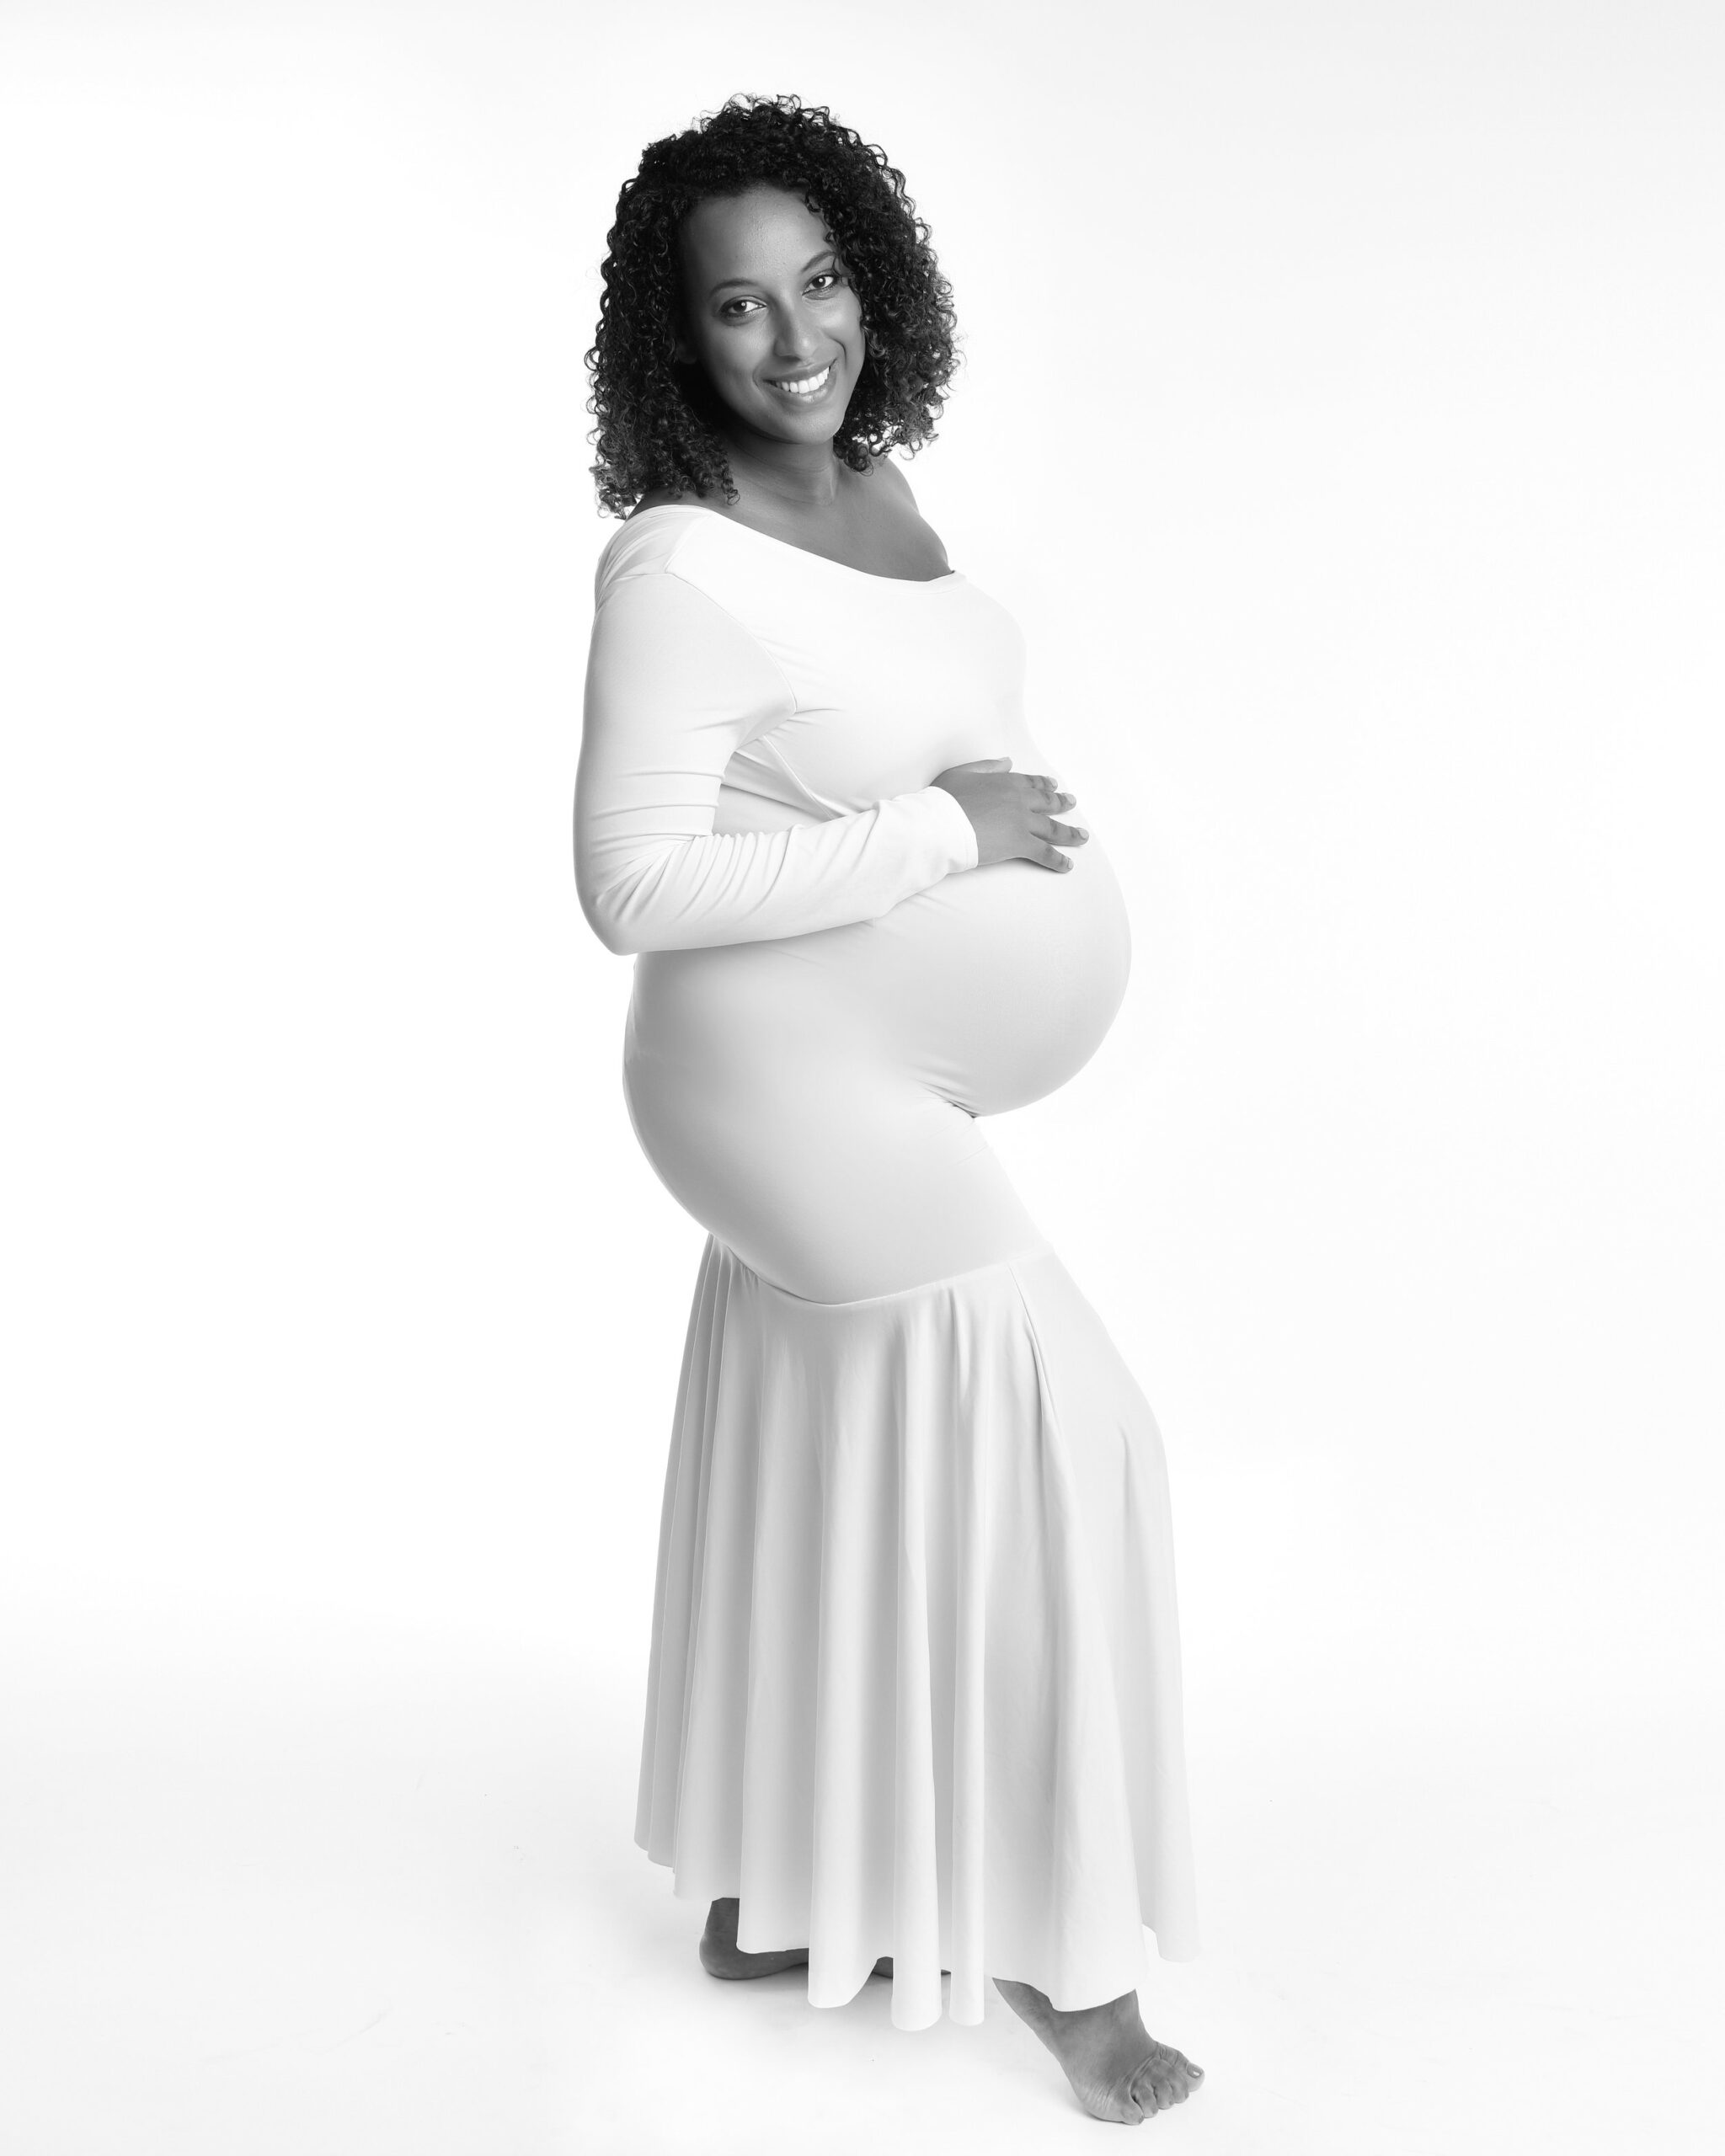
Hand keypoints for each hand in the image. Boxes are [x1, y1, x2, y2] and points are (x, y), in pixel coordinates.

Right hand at [932, 758, 1088, 872]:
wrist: (941, 823)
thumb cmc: (944, 800)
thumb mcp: (962, 772)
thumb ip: (987, 766)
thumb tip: (1008, 762)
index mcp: (1005, 782)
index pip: (1031, 783)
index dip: (1044, 784)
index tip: (1054, 785)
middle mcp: (1019, 800)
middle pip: (1047, 802)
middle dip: (1062, 803)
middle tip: (1072, 803)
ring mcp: (1022, 822)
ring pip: (1052, 828)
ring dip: (1070, 833)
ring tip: (1082, 836)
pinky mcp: (1020, 844)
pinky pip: (1045, 853)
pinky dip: (1058, 860)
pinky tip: (1068, 865)